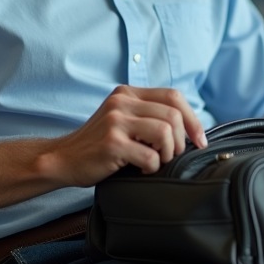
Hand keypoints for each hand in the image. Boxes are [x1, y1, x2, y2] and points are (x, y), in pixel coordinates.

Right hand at [47, 86, 207, 185]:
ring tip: (155, 161)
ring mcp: (116, 121)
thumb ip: (148, 115)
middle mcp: (122, 102)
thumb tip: (191, 127)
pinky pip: (150, 156)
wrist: (63, 159)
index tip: (199, 140)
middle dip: (181, 141)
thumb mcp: (122, 120)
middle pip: (174, 115)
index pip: (174, 96)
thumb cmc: (99, 145)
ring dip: (167, 154)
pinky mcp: (112, 143)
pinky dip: (151, 168)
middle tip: (170, 156)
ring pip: (166, 132)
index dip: (193, 119)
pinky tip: (139, 169)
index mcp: (127, 93)